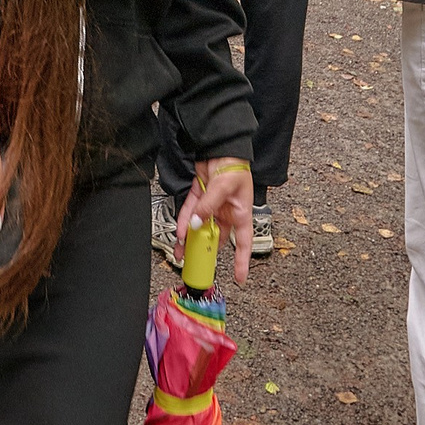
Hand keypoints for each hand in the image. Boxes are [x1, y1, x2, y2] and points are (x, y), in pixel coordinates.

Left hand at [181, 159, 254, 285]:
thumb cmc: (234, 165)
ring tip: (182, 253)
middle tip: (198, 265)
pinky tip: (180, 233)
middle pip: (217, 238)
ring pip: (200, 228)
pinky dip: (184, 222)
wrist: (221, 147)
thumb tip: (197, 224)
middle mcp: (227, 212)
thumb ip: (208, 207)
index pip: (244, 243)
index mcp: (241, 213)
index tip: (240, 278)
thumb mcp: (224, 187)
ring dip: (191, 240)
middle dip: (206, 252)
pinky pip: (190, 213)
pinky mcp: (199, 197)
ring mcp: (212, 206)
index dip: (242, 261)